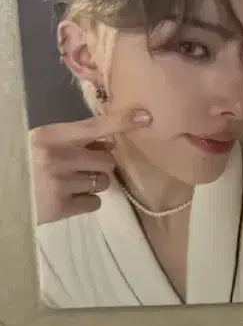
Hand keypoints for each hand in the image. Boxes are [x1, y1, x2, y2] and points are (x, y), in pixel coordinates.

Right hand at [29, 108, 151, 225]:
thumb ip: (72, 139)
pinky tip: (66, 198)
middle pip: (107, 160)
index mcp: (51, 136)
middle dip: (99, 164)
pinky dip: (85, 202)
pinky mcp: (61, 208)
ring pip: (104, 182)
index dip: (122, 121)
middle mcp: (58, 158)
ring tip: (69, 183)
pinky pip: (95, 202)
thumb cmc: (24, 165)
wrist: (3, 192)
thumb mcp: (42, 143)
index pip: (95, 126)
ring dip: (93, 183)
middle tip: (80, 167)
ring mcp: (60, 184)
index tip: (145, 117)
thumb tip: (109, 140)